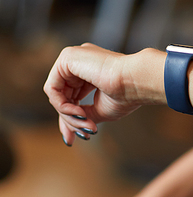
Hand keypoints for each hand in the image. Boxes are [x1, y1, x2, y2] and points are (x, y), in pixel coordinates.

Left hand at [43, 43, 165, 144]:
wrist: (137, 81)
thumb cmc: (127, 94)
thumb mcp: (100, 110)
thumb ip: (82, 116)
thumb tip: (68, 132)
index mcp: (89, 69)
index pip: (70, 95)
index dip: (70, 118)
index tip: (76, 138)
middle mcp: (79, 61)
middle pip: (61, 96)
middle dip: (68, 119)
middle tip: (81, 135)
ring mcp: (72, 57)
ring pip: (56, 94)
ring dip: (67, 115)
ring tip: (85, 123)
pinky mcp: (67, 57)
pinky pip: (52, 88)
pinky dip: (61, 105)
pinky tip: (78, 112)